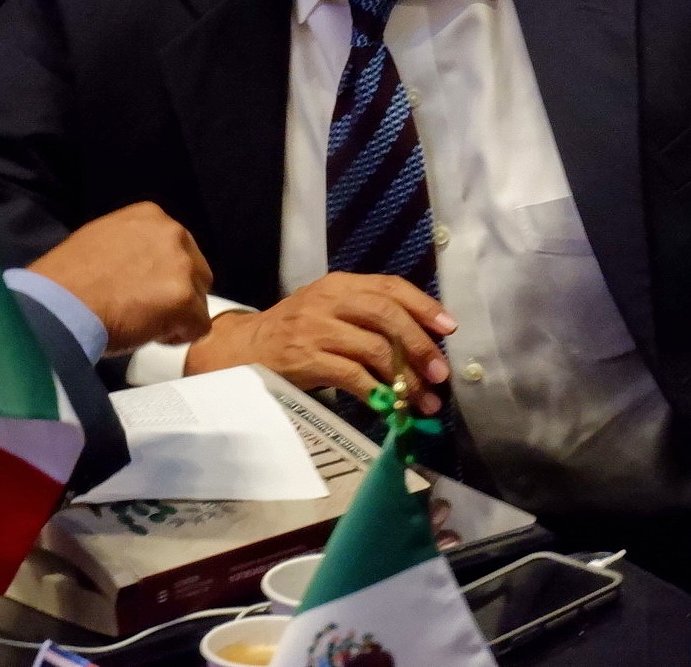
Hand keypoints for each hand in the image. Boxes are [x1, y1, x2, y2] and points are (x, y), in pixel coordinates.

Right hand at [27, 202, 213, 354]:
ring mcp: (181, 266)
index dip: (161, 276)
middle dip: (176, 294)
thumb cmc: (67, 281)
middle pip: (196, 272)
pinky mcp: (184, 299)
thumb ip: (132, 247)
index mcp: (151, 216)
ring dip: (176, 316)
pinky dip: (177, 337)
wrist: (57, 305)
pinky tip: (147, 335)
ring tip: (140, 323)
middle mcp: (172, 234)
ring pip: (199, 300)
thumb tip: (143, 267)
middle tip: (143, 311)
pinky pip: (199, 327)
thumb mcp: (102, 241)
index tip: (139, 290)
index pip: (177, 249)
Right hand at [184, 273, 457, 414]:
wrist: (242, 349)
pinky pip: (351, 375)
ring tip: (423, 401)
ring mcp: (315, 329)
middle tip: (440, 374)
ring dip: (404, 378)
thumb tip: (421, 343)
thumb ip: (367, 316)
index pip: (390, 287)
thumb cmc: (294, 332)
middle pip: (386, 316)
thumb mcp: (329, 311)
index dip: (423, 306)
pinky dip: (376, 392)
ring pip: (374, 349)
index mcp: (339, 284)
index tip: (449, 328)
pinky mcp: (305, 359)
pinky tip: (390, 406)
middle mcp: (329, 300)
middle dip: (419, 345)